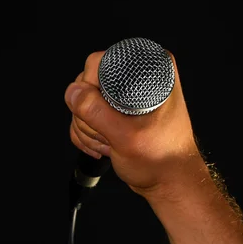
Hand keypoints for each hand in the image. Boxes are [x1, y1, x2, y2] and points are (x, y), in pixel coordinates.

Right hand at [64, 51, 201, 198]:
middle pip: (86, 83)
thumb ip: (97, 113)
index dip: (92, 90)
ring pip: (82, 102)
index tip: (105, 115)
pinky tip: (107, 145)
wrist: (169, 181)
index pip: (99, 63)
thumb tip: (74, 93)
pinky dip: (89, 135)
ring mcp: (124, 95)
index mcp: (151, 70)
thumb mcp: (127, 137)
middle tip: (112, 134)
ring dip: (89, 129)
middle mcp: (137, 77)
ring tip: (112, 142)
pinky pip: (85, 115)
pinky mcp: (115, 110)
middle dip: (90, 116)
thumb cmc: (162, 159)